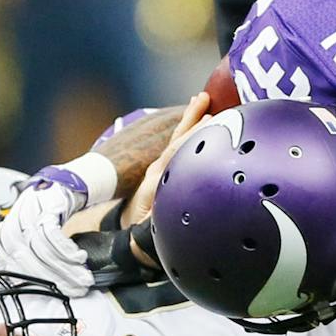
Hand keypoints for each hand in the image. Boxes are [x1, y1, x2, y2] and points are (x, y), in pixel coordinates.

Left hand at [0, 165, 96, 293]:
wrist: (66, 183)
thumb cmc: (49, 212)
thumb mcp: (32, 232)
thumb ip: (23, 253)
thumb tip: (15, 278)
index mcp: (6, 230)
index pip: (8, 261)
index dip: (28, 279)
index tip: (48, 293)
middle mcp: (14, 220)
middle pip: (26, 256)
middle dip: (50, 278)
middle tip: (71, 289)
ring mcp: (30, 211)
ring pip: (41, 247)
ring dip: (64, 267)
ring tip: (81, 277)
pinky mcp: (47, 204)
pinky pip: (53, 233)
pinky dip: (67, 250)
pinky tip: (80, 258)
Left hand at [125, 92, 210, 226]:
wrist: (126, 237)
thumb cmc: (142, 235)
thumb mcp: (150, 232)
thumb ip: (161, 222)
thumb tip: (179, 214)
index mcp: (155, 183)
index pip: (175, 154)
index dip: (192, 138)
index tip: (209, 122)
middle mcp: (156, 171)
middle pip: (176, 141)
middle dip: (192, 121)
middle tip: (207, 102)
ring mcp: (159, 168)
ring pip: (176, 138)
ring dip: (188, 118)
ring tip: (200, 98)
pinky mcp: (164, 169)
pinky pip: (177, 144)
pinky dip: (187, 127)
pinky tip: (197, 115)